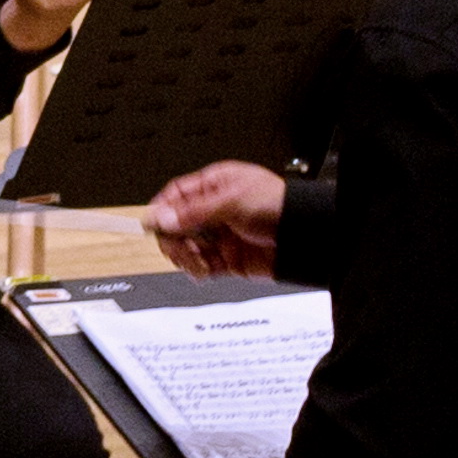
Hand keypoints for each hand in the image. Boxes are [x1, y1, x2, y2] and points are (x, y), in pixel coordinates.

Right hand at [146, 161, 286, 276]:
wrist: (304, 238)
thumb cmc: (280, 207)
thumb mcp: (232, 201)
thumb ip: (194, 212)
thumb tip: (162, 217)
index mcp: (215, 186)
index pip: (177, 195)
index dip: (163, 209)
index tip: (153, 224)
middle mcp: (214, 210)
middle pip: (176, 224)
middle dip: (173, 238)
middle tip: (178, 247)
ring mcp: (220, 235)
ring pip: (186, 247)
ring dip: (185, 257)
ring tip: (196, 262)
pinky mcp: (227, 258)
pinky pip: (202, 265)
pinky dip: (198, 270)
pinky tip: (204, 270)